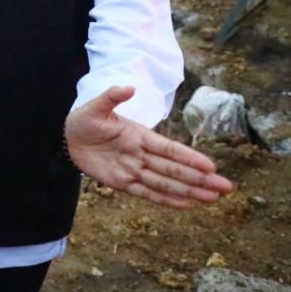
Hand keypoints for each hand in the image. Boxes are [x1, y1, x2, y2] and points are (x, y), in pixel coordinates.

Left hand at [65, 86, 233, 208]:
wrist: (65, 137)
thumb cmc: (84, 120)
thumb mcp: (96, 106)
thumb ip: (112, 97)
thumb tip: (129, 87)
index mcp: (139, 136)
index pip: (169, 149)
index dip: (189, 158)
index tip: (211, 166)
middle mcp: (140, 154)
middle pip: (174, 169)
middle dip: (199, 178)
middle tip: (225, 187)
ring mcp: (132, 169)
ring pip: (165, 182)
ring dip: (189, 190)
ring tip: (212, 198)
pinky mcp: (120, 182)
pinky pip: (145, 192)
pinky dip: (164, 199)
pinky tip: (185, 204)